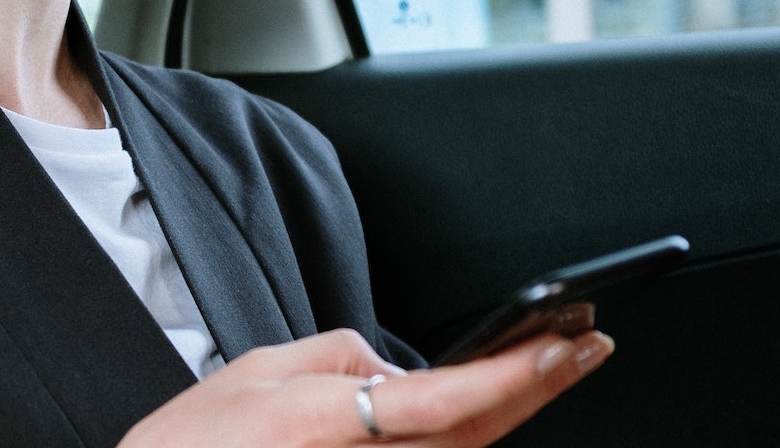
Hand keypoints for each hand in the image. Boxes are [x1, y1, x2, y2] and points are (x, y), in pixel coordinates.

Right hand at [118, 327, 613, 447]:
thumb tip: (394, 367)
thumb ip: (338, 355)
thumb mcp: (260, 369)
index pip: (452, 400)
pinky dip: (469, 434)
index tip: (565, 343)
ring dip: (512, 411)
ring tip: (553, 362)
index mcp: (341, 424)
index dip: (517, 373)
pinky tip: (490, 406)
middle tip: (585, 345)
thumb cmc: (194, 444)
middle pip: (478, 437)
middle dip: (539, 389)